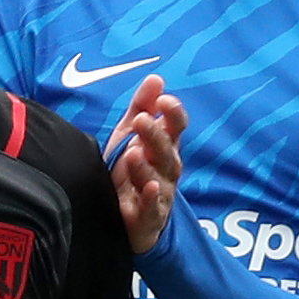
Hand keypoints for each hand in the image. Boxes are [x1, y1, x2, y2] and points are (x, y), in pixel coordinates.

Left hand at [105, 75, 187, 256]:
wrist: (121, 219)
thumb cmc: (128, 172)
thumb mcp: (129, 136)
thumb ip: (141, 107)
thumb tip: (156, 78)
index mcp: (164, 147)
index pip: (176, 128)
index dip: (173, 114)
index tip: (163, 100)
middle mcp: (166, 170)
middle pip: (167, 151)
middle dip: (156, 135)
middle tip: (142, 120)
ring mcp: (160, 195)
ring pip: (159, 179)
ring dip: (147, 165)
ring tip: (133, 153)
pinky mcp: (148, 219)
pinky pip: (153, 209)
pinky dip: (150, 199)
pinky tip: (147, 188)